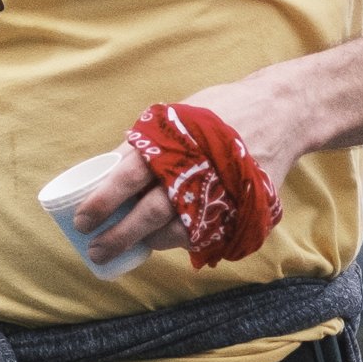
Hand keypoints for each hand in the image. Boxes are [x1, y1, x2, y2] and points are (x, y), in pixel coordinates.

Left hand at [72, 65, 313, 266]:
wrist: (280, 113)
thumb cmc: (221, 111)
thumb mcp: (178, 117)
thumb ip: (147, 143)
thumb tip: (107, 169)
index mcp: (173, 145)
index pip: (127, 176)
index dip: (102, 201)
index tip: (81, 220)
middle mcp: (194, 171)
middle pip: (149, 213)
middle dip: (119, 236)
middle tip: (96, 249)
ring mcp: (219, 193)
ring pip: (176, 232)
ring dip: (150, 242)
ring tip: (134, 244)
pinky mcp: (238, 209)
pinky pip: (204, 235)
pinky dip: (183, 240)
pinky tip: (170, 238)